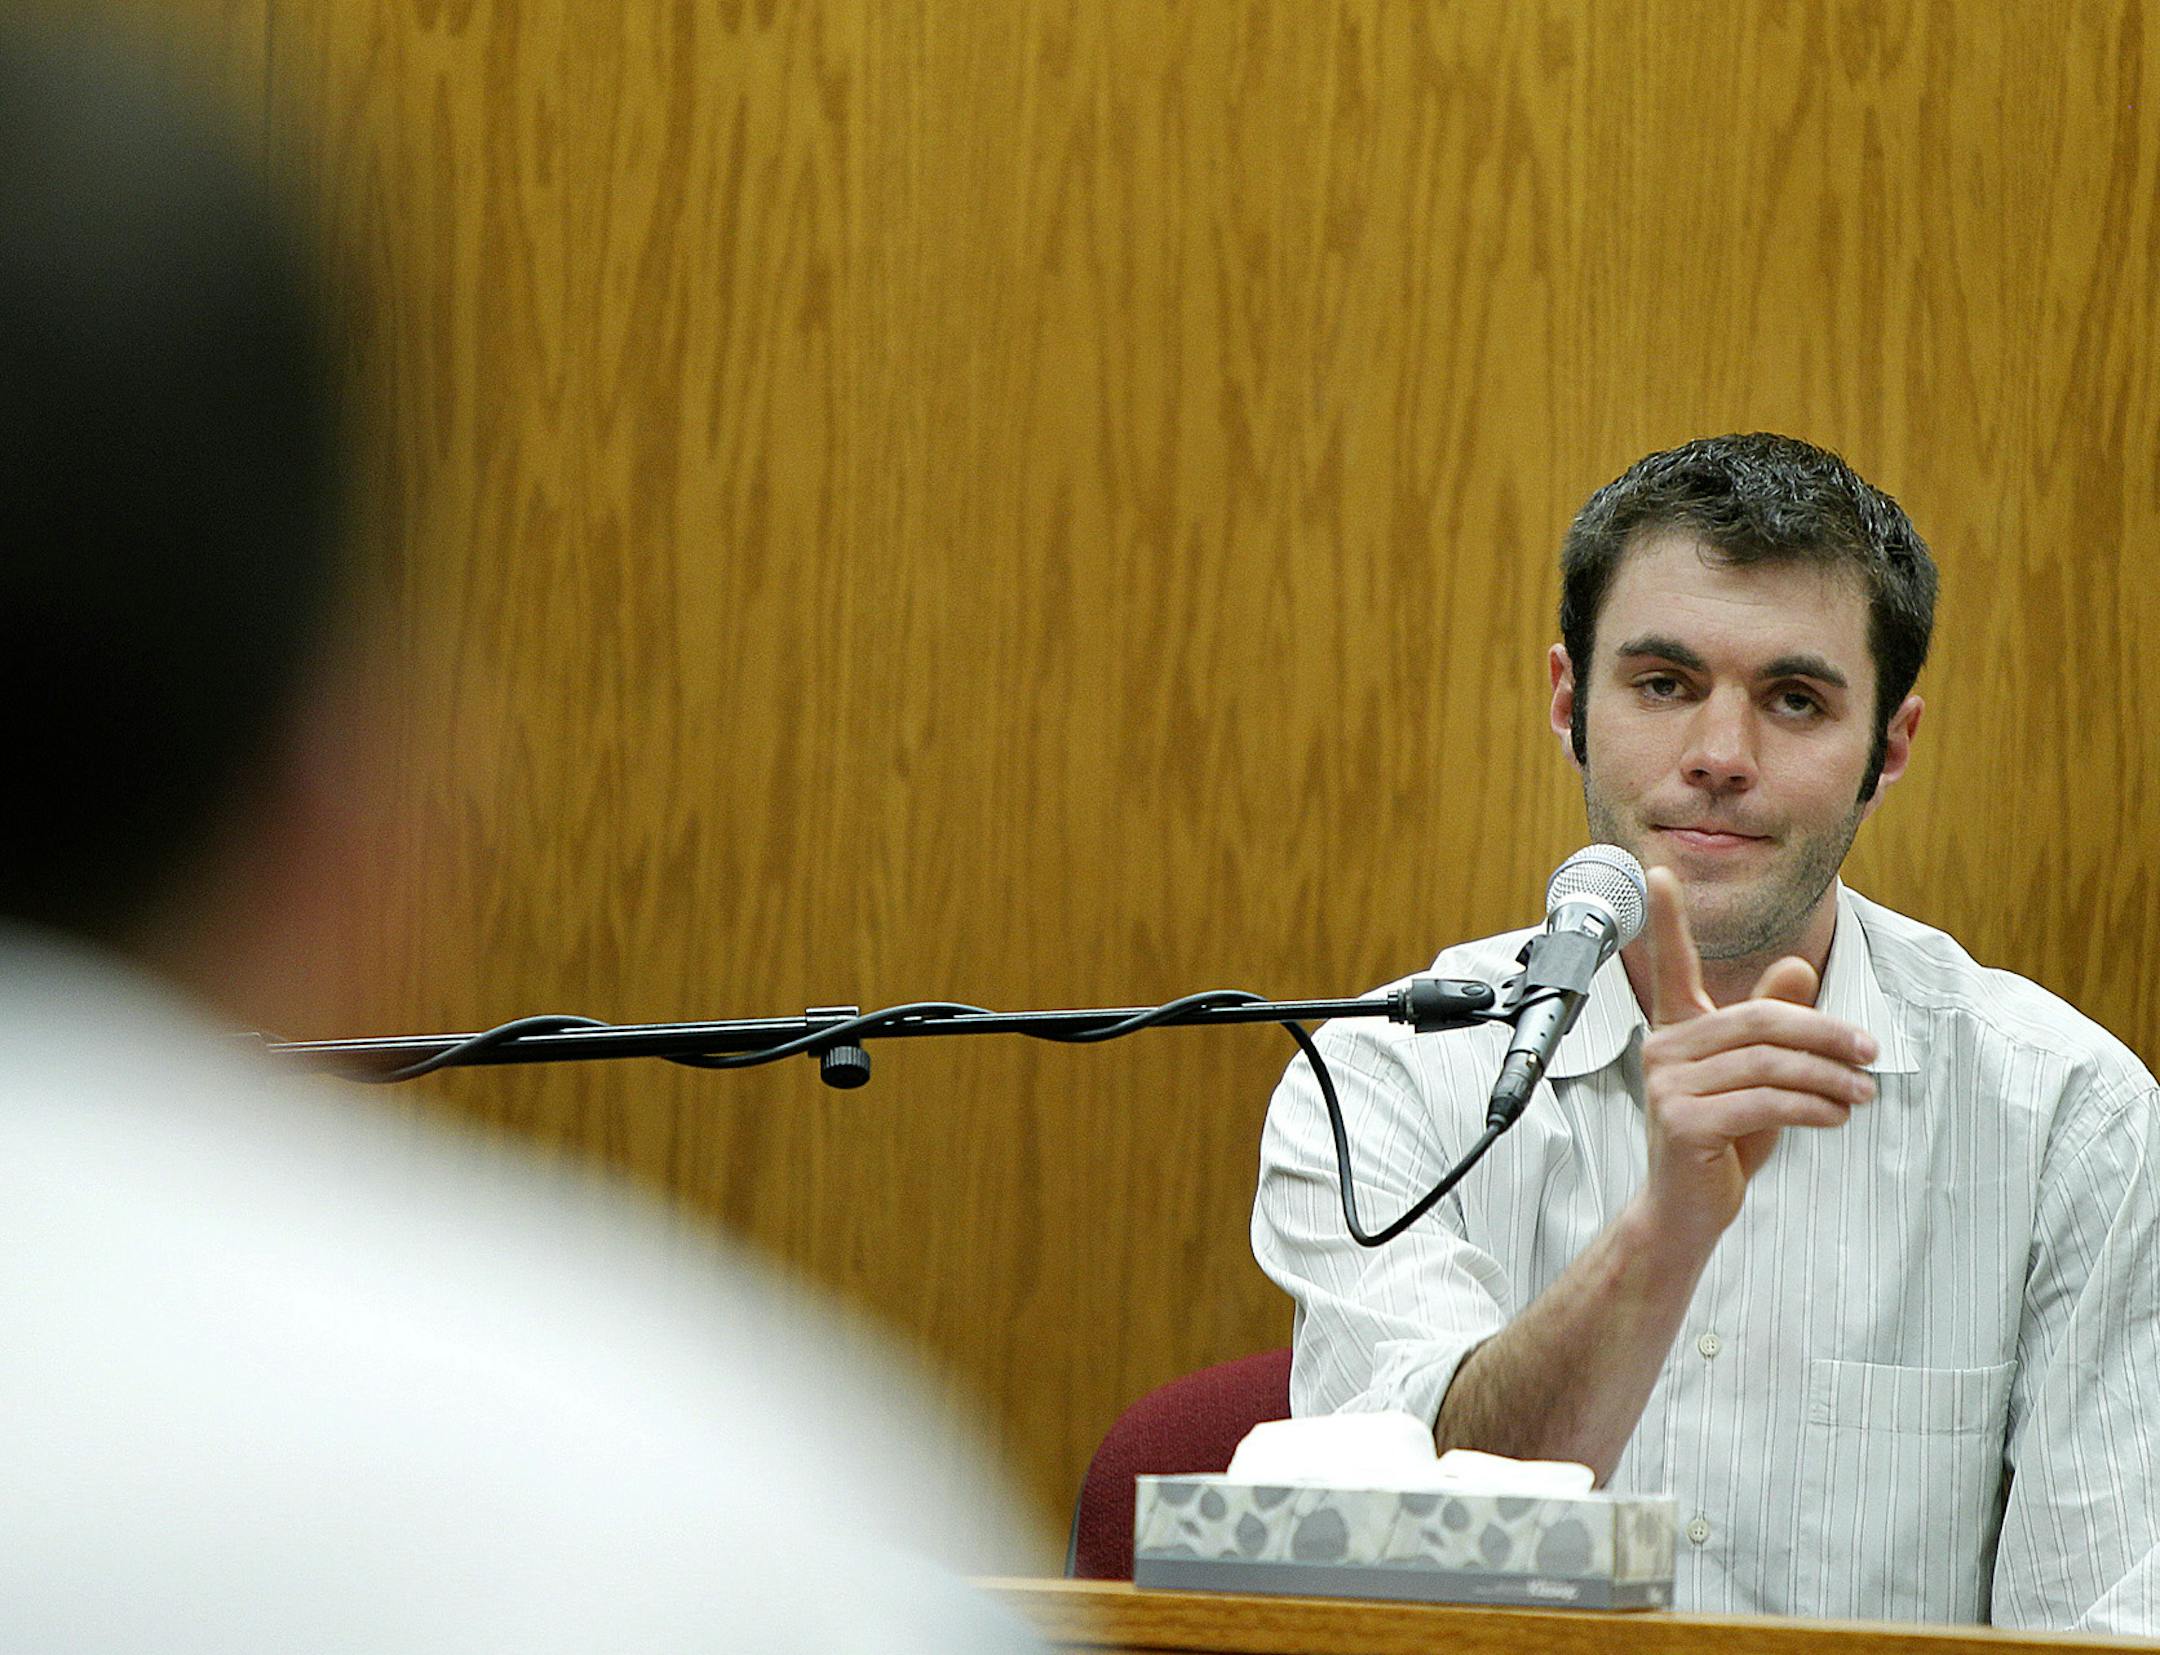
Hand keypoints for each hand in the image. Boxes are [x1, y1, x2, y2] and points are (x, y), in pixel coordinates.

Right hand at [1634, 867, 1877, 1255]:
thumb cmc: (1722, 1141)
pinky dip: (1813, 1108)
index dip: (1666, 919)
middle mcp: (1663, 1048)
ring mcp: (1667, 1085)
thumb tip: (1797, 968)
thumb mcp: (1756, 1078)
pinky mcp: (1683, 1121)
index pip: (1669, 964)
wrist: (1686, 1212)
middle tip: (1870, 1050)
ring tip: (1863, 1093)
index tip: (1658, 871)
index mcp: (1676, 1030)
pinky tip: (1837, 1117)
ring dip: (1829, 1078)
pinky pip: (1766, 1102)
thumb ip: (1773, 1023)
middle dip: (1824, 1032)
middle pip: (1760, 1019)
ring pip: (1770, 1063)